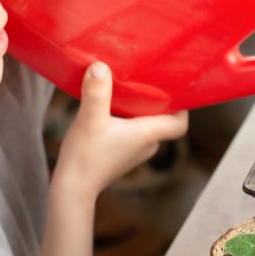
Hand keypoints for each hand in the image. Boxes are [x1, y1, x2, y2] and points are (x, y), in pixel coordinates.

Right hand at [53, 62, 187, 200]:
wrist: (72, 189)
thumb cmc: (85, 156)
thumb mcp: (90, 119)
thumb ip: (97, 92)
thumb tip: (100, 67)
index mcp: (149, 135)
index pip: (180, 123)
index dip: (182, 107)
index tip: (173, 88)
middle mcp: (148, 145)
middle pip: (163, 120)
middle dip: (156, 101)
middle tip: (144, 79)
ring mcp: (135, 152)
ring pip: (146, 126)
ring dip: (139, 110)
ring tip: (126, 89)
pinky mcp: (121, 155)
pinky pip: (133, 132)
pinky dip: (127, 119)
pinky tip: (110, 108)